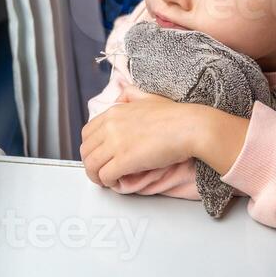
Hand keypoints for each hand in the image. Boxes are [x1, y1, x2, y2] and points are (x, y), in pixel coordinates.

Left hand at [80, 83, 204, 187]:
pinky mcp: (124, 159)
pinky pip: (104, 175)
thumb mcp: (148, 96)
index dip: (90, 148)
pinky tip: (116, 182)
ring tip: (105, 180)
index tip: (98, 156)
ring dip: (96, 176)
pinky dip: (107, 181)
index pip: (87, 133)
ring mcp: (116, 142)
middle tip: (100, 171)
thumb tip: (120, 95)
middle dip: (91, 164)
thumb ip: (131, 95)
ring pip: (91, 165)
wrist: (189, 127)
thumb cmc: (175, 116)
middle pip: (86, 150)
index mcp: (114, 112)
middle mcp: (110, 126)